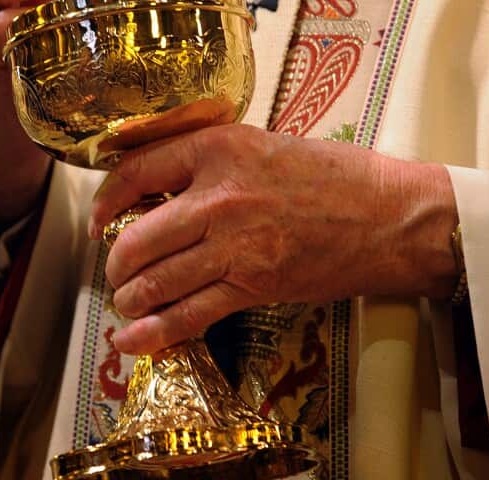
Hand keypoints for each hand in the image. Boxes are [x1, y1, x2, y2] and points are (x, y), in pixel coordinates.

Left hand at [89, 124, 459, 354]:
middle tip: (116, 271)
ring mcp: (234, 244)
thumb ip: (211, 163)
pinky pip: (188, 315)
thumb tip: (159, 191)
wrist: (390, 216)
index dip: (106, 201)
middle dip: (116, 263)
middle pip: (137, 237)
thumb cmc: (334, 177)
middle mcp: (218, 195)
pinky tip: (131, 341)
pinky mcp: (253, 285)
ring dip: (130, 298)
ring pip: (156, 280)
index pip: (136, 172)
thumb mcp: (263, 145)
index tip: (98, 220)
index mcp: (219, 148)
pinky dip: (152, 333)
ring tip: (127, 302)